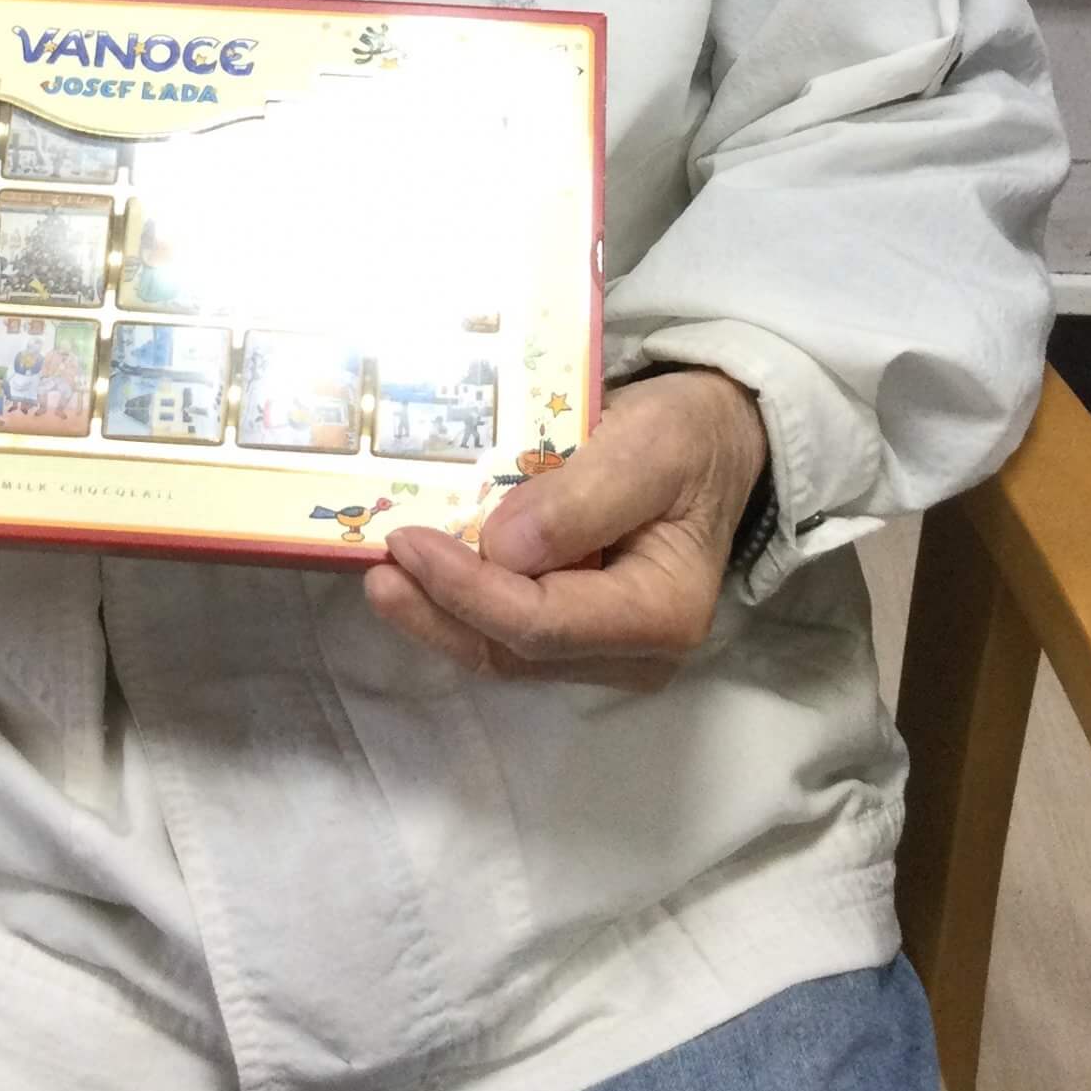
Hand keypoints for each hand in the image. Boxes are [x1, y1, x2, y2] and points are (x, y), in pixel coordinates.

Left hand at [366, 370, 767, 687]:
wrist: (714, 443)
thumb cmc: (687, 438)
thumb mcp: (650, 445)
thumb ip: (582, 499)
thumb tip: (501, 548)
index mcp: (661, 613)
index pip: (543, 623)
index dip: (468, 590)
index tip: (408, 542)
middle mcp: (632, 653)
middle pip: (514, 650)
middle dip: (438, 613)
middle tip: (376, 570)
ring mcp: (601, 650)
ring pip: (502, 650)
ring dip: (438, 615)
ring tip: (382, 574)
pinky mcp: (575, 632)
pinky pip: (505, 630)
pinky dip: (458, 604)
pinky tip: (417, 574)